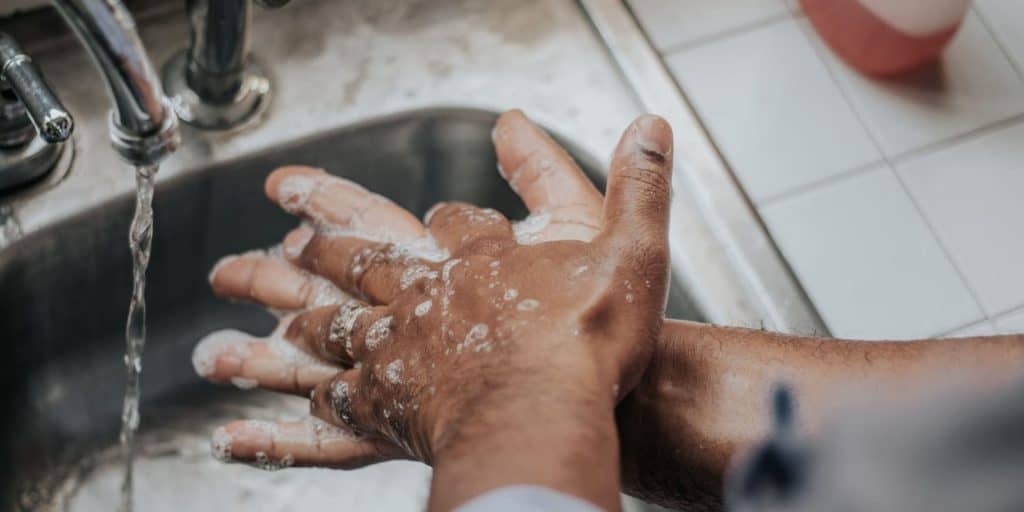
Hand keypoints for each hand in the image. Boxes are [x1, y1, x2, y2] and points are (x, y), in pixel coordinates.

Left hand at [194, 110, 674, 506]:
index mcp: (481, 258)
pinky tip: (298, 404)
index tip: (436, 214)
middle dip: (322, 243)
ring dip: (294, 311)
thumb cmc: (588, 341)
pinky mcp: (390, 404)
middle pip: (363, 259)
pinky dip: (315, 398)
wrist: (545, 413)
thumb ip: (637, 186)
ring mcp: (401, 348)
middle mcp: (429, 295)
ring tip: (250, 307)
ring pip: (333, 321)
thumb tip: (649, 126)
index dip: (447, 217)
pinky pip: (338, 399)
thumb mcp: (632, 248)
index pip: (454, 221)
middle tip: (280, 233)